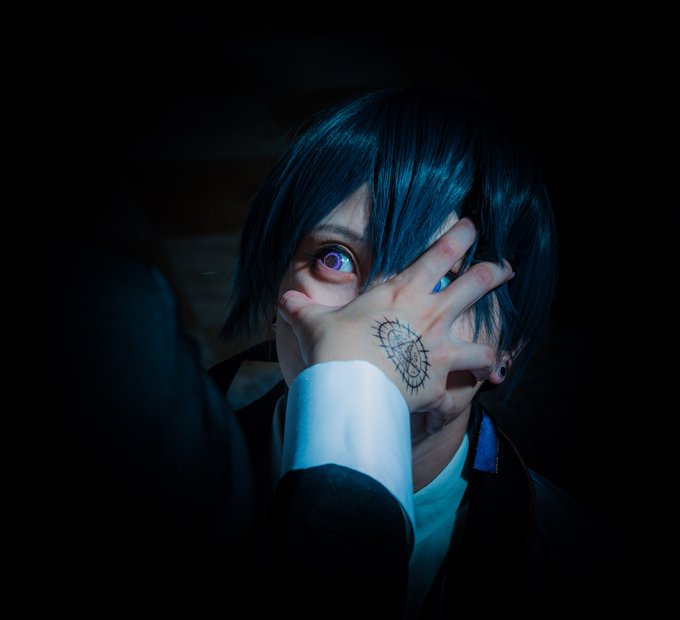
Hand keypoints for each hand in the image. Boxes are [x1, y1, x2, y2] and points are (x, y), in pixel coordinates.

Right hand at [277, 218, 512, 426]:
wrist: (346, 389)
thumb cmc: (333, 349)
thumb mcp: (312, 323)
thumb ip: (300, 307)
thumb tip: (283, 299)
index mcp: (402, 293)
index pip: (440, 255)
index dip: (460, 236)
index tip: (472, 226)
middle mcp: (430, 317)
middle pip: (475, 286)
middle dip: (494, 274)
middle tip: (505, 269)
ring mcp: (439, 352)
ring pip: (482, 344)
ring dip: (489, 350)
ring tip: (491, 356)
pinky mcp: (438, 385)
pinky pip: (459, 392)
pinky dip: (458, 395)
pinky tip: (458, 399)